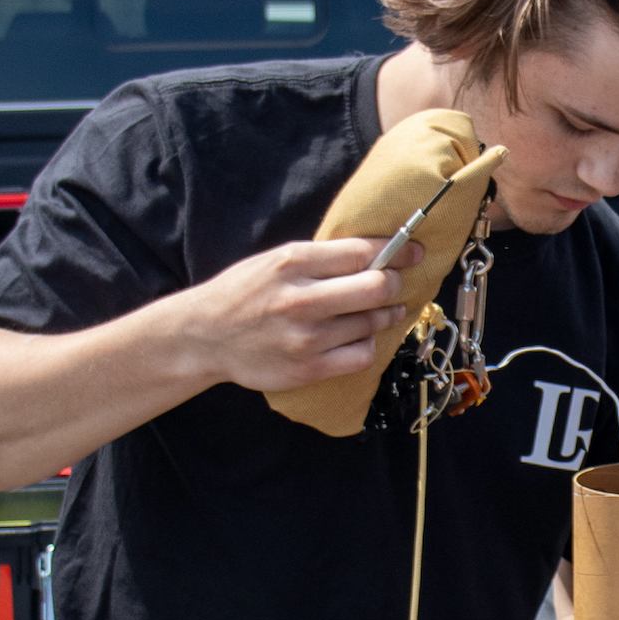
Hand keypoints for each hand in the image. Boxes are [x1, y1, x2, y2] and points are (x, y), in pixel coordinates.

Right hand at [177, 237, 420, 393]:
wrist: (205, 336)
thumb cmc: (243, 293)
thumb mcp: (275, 260)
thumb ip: (321, 258)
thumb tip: (374, 253)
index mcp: (293, 262)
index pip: (362, 253)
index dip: (397, 251)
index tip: (413, 252)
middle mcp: (301, 299)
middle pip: (375, 287)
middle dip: (394, 283)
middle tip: (395, 283)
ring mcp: (306, 337)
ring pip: (371, 323)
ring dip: (384, 315)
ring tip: (381, 310)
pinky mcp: (309, 368)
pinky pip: (361, 355)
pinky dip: (368, 344)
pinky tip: (360, 337)